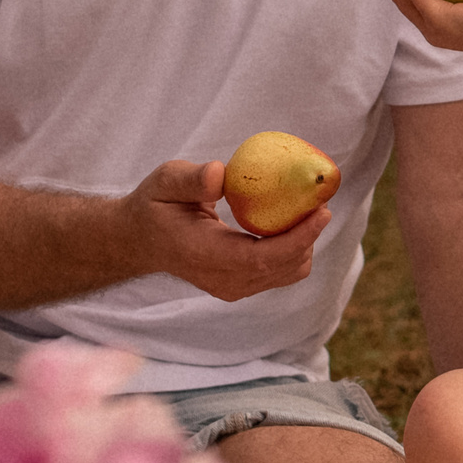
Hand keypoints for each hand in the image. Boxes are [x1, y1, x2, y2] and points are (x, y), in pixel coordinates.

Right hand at [122, 158, 326, 302]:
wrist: (140, 240)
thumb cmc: (155, 206)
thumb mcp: (164, 183)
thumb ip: (190, 179)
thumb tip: (220, 174)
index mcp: (204, 255)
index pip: (261, 257)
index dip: (298, 238)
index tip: (322, 212)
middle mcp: (222, 279)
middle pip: (283, 267)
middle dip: (310, 235)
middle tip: (320, 200)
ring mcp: (232, 288)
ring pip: (287, 273)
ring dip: (304, 243)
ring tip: (306, 210)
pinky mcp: (239, 287)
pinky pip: (280, 273)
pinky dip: (293, 250)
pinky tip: (290, 223)